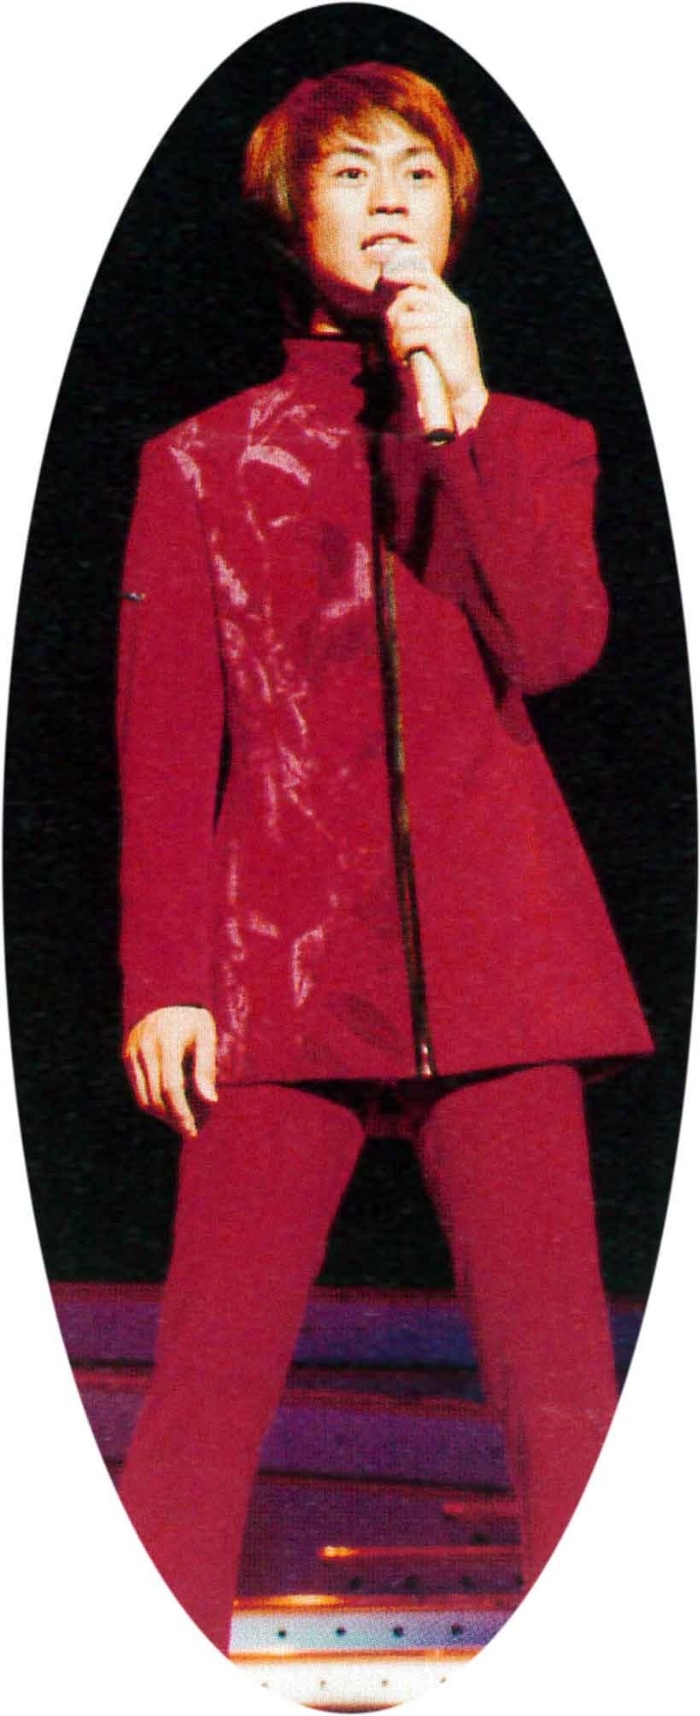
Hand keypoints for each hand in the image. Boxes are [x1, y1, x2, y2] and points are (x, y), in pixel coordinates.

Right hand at [123, 1005, 217, 1138]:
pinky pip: (138, 1091)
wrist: (165, 996)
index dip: (182, 1113)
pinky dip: (153, 1104)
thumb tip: (210, 1102)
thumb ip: (207, 1068)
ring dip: (163, 1116)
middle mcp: (145, 1046)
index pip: (171, 1087)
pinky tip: (170, 1108)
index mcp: (167, 1040)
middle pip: (157, 1098)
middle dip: (175, 1119)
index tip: (193, 1131)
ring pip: (144, 1099)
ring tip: (183, 1121)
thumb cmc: (193, 1019)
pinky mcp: (127, 1056)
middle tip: (193, 1129)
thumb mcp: (207, 1035)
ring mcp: (133, 1051)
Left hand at [378, 250, 488, 432]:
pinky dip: (401, 347)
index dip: (404, 272)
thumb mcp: (440, 337)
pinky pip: (410, 333)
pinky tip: (404, 359)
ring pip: (407, 316)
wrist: (466, 393)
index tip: (385, 274)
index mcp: (454, 307)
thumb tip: (398, 306)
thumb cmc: (448, 368)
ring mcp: (449, 322)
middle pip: (411, 293)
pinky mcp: (442, 337)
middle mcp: (453, 310)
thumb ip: (426, 319)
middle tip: (392, 334)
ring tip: (400, 352)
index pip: (427, 277)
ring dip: (396, 336)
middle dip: (394, 313)